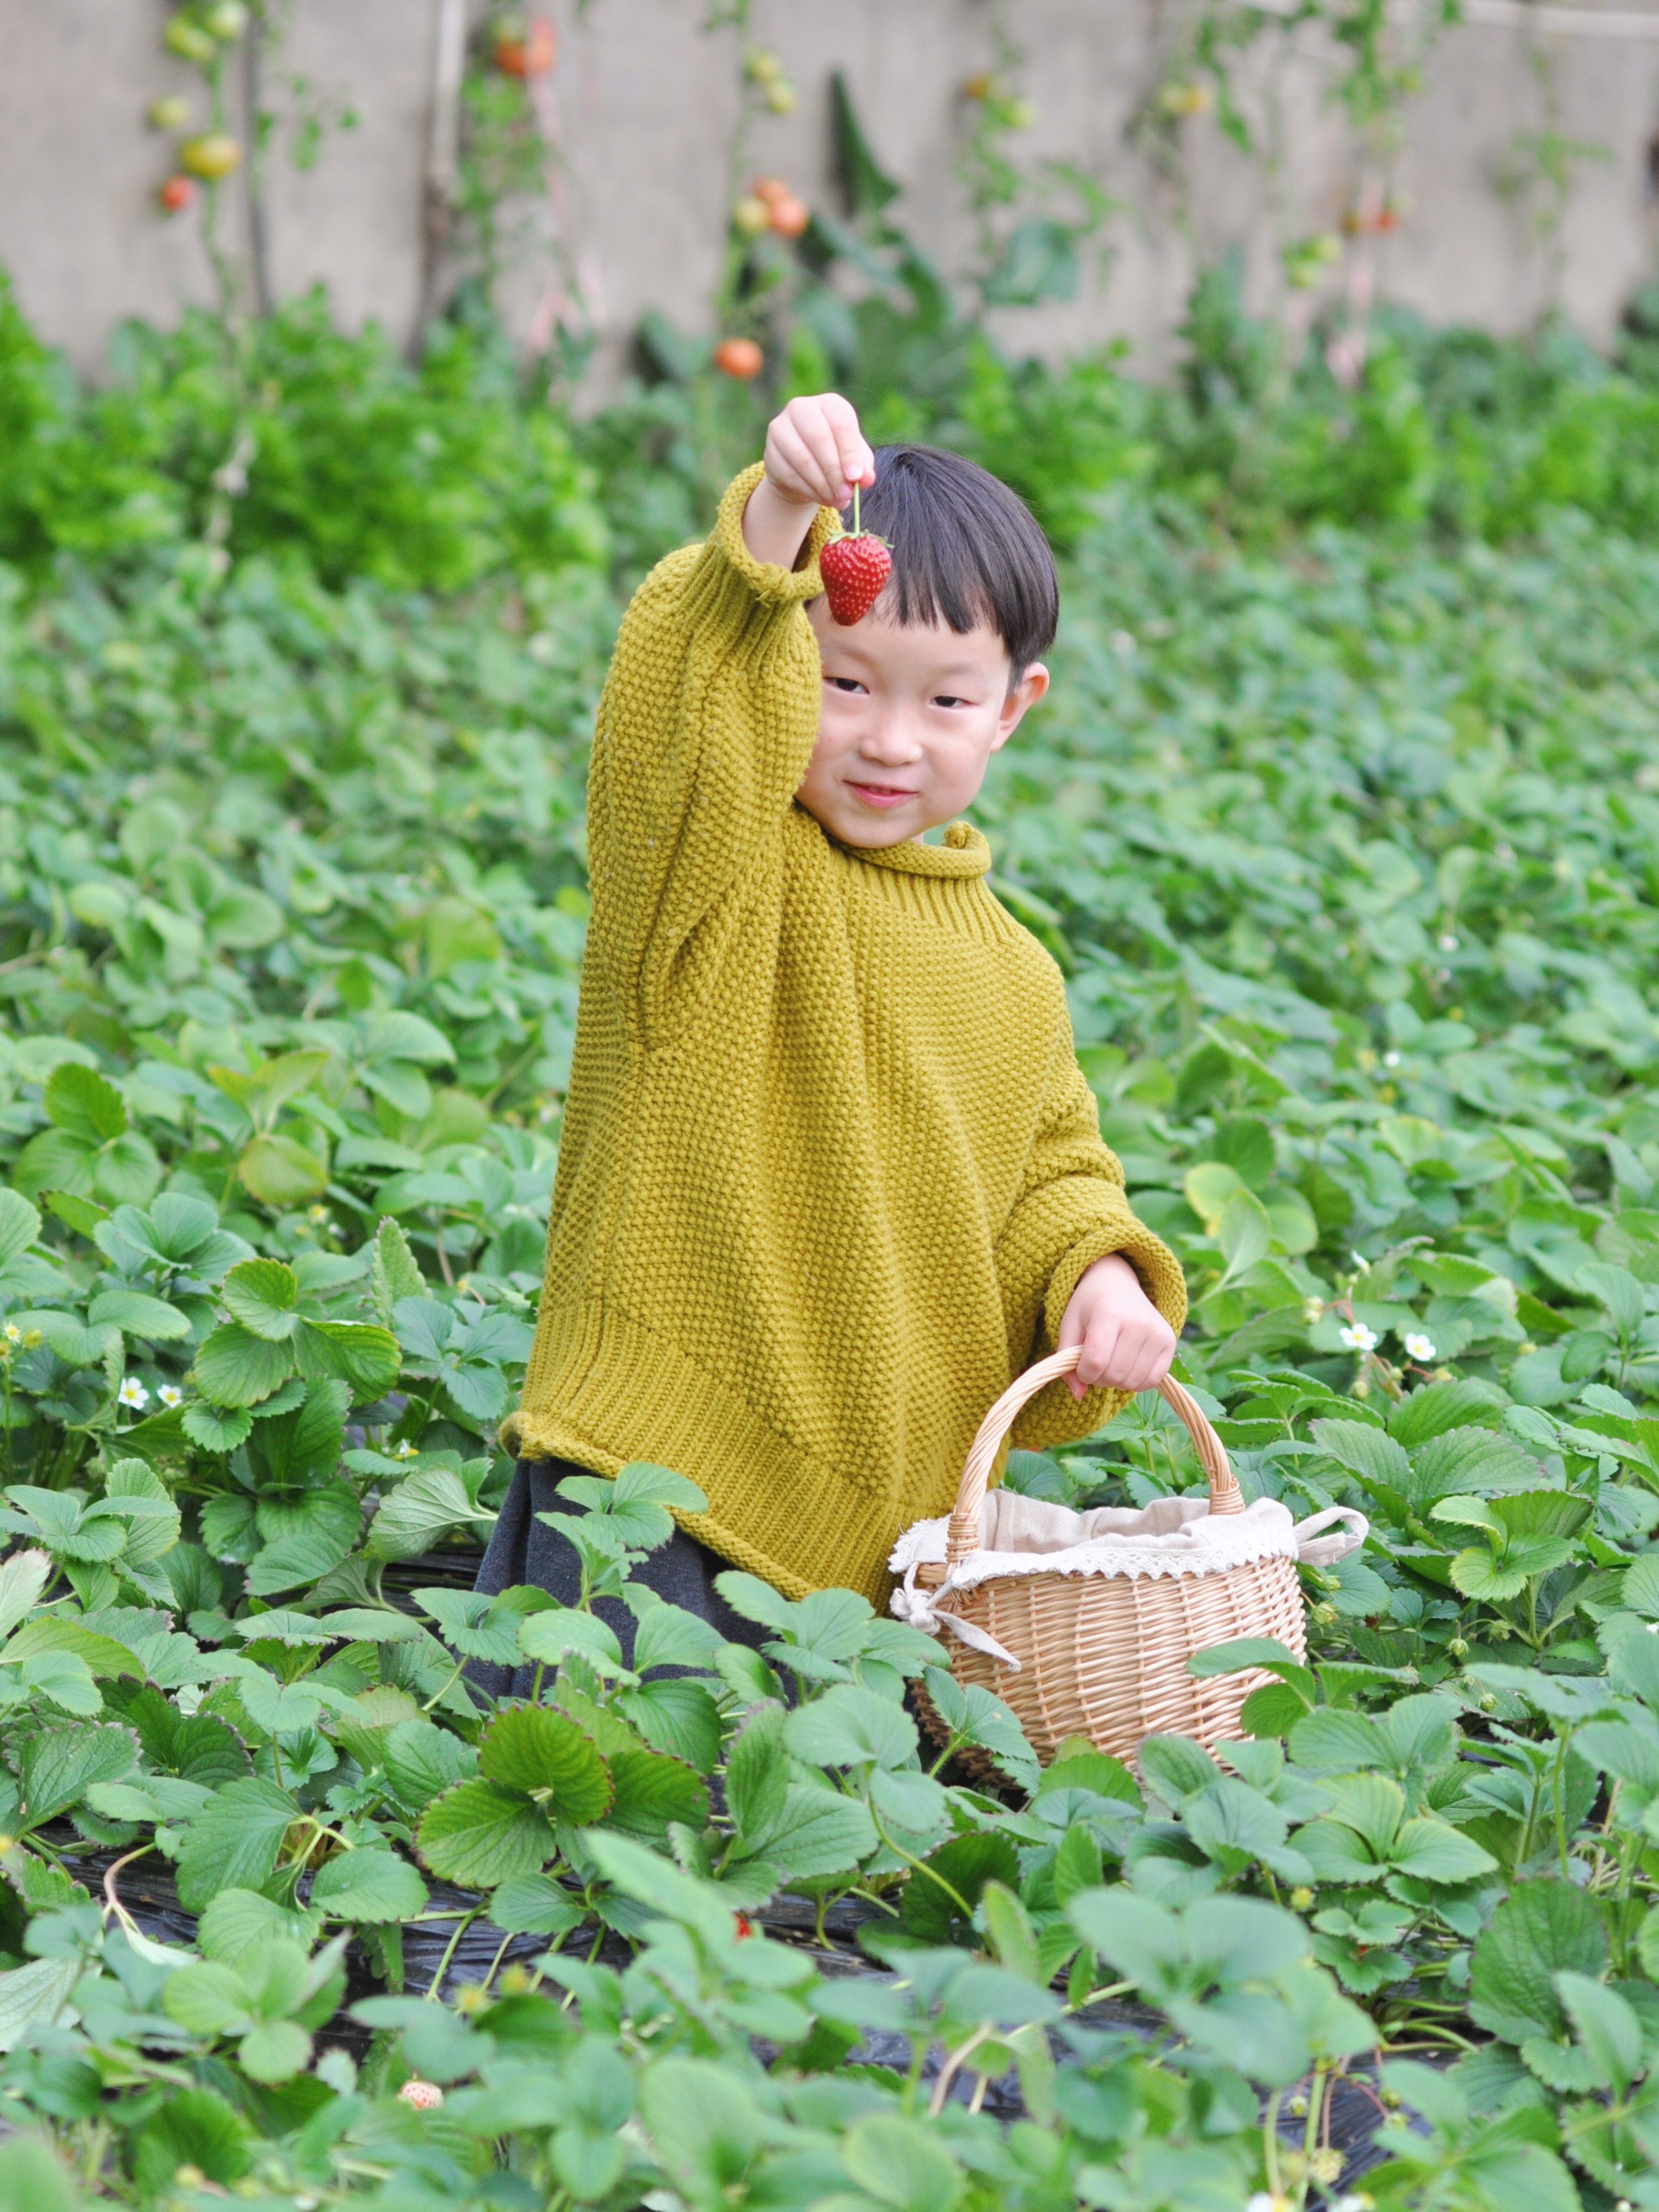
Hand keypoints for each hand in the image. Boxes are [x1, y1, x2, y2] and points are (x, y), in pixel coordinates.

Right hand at [763, 392, 875, 508]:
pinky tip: (821, 498)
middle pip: (819, 438)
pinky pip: (789, 473)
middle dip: (834, 471)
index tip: (855, 477)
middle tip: (845, 494)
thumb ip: (863, 467)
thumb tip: (865, 478)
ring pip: (802, 458)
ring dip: (822, 484)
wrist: (805, 470)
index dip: (849, 452)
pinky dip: (808, 490)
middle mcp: (802, 408)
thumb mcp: (855, 461)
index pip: (841, 423)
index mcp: (830, 404)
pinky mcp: (770, 450)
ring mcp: (781, 427)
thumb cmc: (836, 458)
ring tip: (836, 500)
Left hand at [1057, 1252, 1176, 1398]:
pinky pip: (1153, 1380)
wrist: (1117, 1285)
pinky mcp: (1170, 1341)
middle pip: (1114, 1374)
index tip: (1080, 1364)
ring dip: (1116, 1381)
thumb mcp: (1069, 1327)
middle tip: (1097, 1361)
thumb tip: (1078, 1395)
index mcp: (1108, 1313)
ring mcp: (1157, 1332)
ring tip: (1111, 1362)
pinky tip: (1128, 1367)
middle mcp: (1138, 1321)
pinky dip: (1136, 1382)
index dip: (1083, 1372)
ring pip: (1132, 1382)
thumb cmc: (1089, 1308)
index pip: (1095, 1361)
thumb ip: (1066, 1362)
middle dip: (1098, 1377)